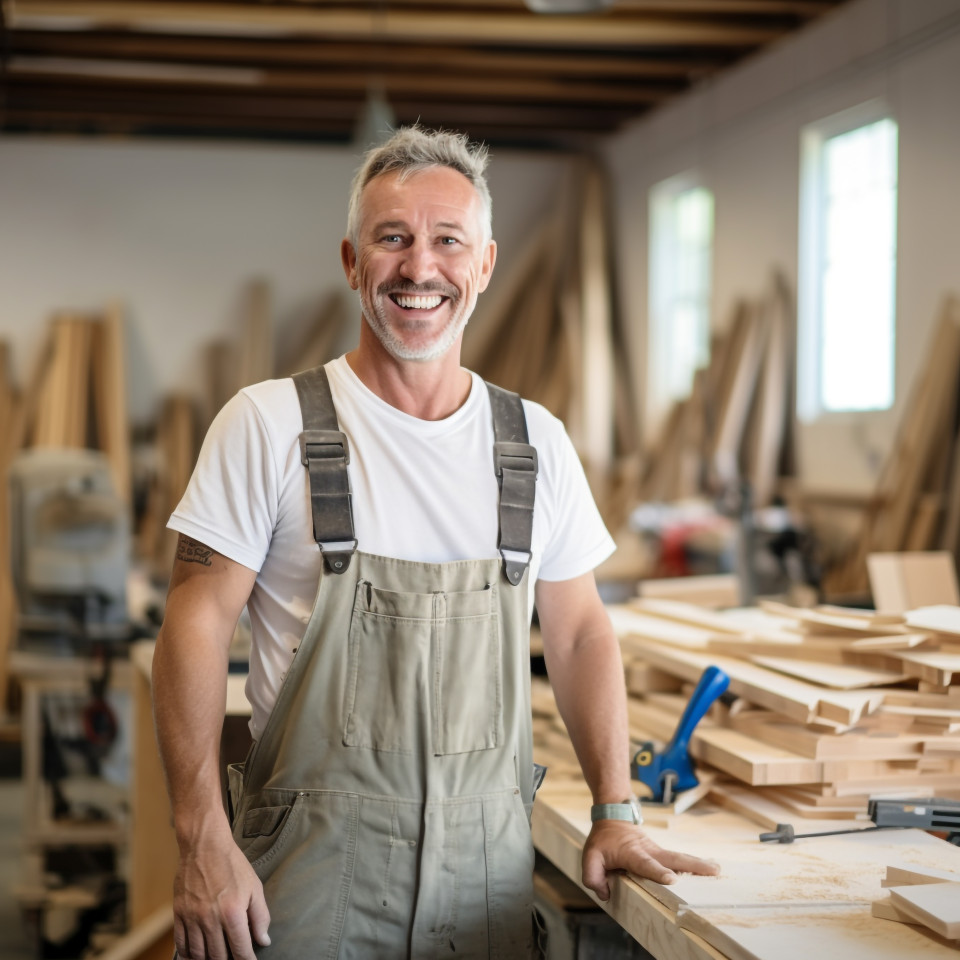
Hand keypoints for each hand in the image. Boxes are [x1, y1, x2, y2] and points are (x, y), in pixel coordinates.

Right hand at [173, 830, 270, 959]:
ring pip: (198, 954)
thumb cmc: (232, 865)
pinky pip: (181, 944)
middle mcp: (211, 918)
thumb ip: (261, 916)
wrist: (204, 846)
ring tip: (216, 959)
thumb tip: (263, 941)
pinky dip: (187, 955)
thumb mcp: (255, 887)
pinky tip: (195, 956)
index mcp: (233, 912)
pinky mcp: (179, 914)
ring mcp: (192, 917)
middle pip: (218, 956)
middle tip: (232, 959)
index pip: (240, 949)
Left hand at [581, 819, 719, 899]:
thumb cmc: (603, 839)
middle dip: (692, 865)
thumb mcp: (590, 856)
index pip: (646, 864)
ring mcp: (657, 851)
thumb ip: (593, 876)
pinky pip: (677, 860)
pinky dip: (693, 864)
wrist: (613, 815)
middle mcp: (649, 851)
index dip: (658, 872)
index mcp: (632, 853)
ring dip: (698, 864)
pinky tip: (708, 871)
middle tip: (712, 871)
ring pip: (679, 858)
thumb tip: (606, 894)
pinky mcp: (661, 854)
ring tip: (717, 870)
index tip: (672, 879)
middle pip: (673, 858)